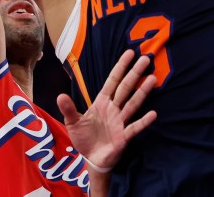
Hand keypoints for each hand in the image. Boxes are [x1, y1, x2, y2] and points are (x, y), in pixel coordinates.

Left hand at [57, 49, 157, 172]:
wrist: (91, 159)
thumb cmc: (85, 138)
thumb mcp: (73, 123)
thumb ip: (69, 109)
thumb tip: (60, 95)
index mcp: (102, 102)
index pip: (113, 81)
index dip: (120, 67)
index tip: (130, 53)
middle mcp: (114, 109)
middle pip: (125, 88)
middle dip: (135, 74)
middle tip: (146, 59)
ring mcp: (120, 121)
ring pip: (133, 103)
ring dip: (142, 92)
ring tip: (152, 79)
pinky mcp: (124, 136)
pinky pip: (135, 127)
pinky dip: (143, 121)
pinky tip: (153, 114)